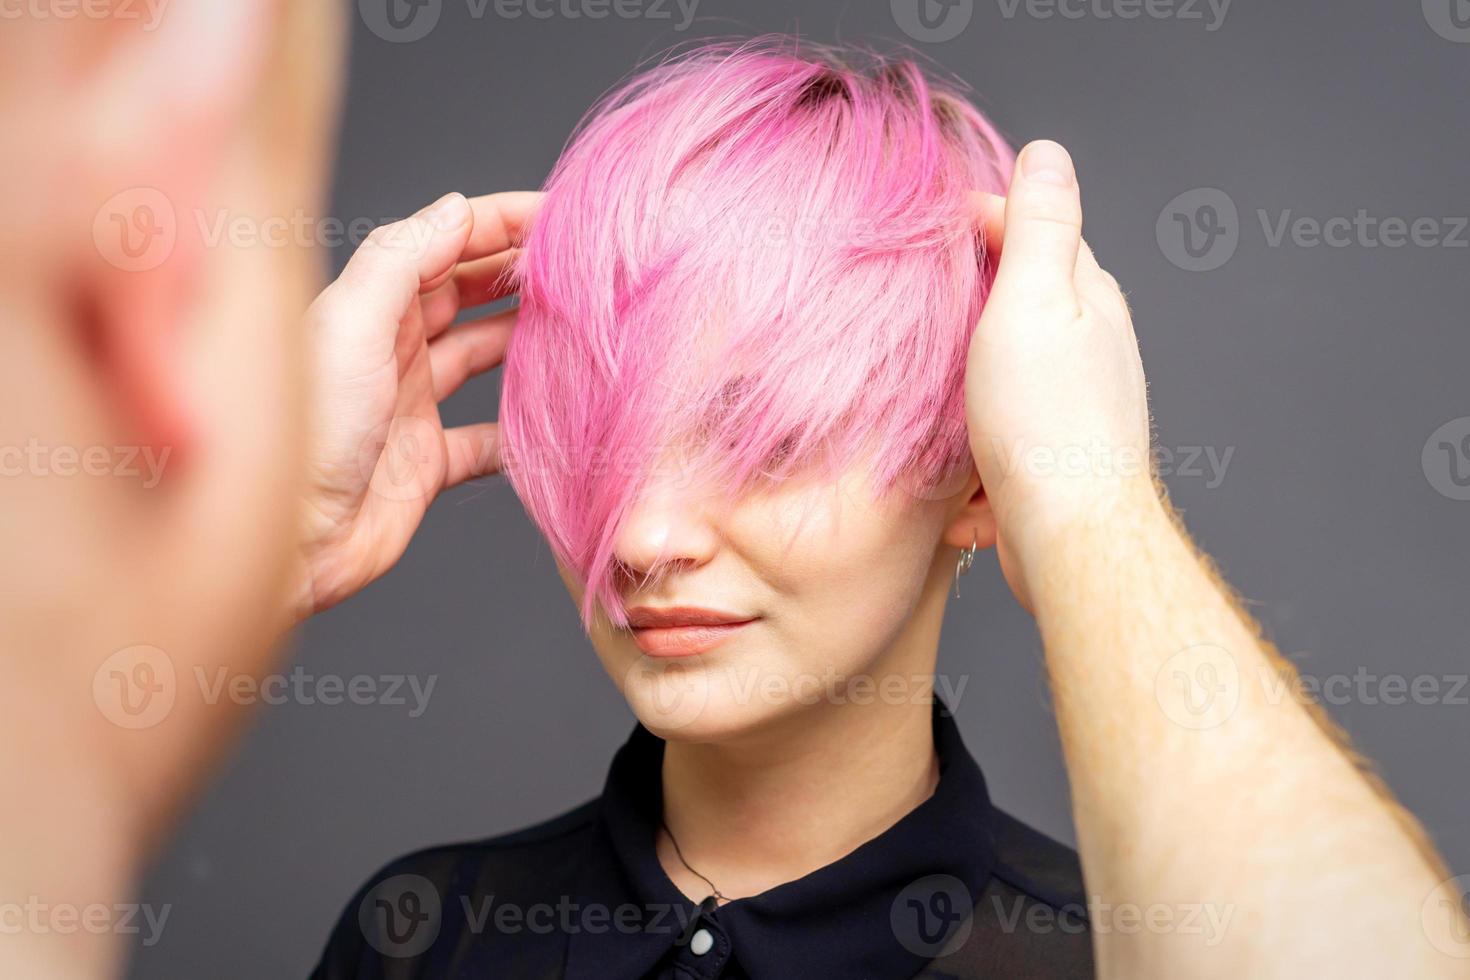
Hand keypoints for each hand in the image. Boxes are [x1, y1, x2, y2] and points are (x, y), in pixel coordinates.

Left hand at [294, 191, 541, 618]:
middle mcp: (391, 350)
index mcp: (370, 307)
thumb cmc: (308, 430)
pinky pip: (487, 439)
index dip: (501, 223)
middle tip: (582, 266)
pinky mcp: (426, 465)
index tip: (561, 216)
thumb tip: (459, 207)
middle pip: (467, 293)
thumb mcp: (351, 324)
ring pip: (481, 356)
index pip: (446, 244)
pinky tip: (556, 419)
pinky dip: (522, 429)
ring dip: (526, 340)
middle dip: (520, 273)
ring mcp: (411, 407)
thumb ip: (402, 258)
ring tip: (579, 326)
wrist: (288, 544)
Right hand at [965, 141, 1155, 602]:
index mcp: (1089, 299)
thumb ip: (1040, 226)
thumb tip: (1046, 153)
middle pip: (1023, 302)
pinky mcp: (1055, 461)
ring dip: (966, 385)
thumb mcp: (1033, 302)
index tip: (930, 227)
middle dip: (971, 301)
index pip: (1037, 230)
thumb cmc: (1045, 419)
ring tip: (926, 397)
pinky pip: (1004, 442)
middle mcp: (1094, 348)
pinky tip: (958, 478)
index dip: (983, 217)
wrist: (1070, 537)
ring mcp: (1077, 406)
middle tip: (915, 309)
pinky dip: (976, 456)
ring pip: (1009, 374)